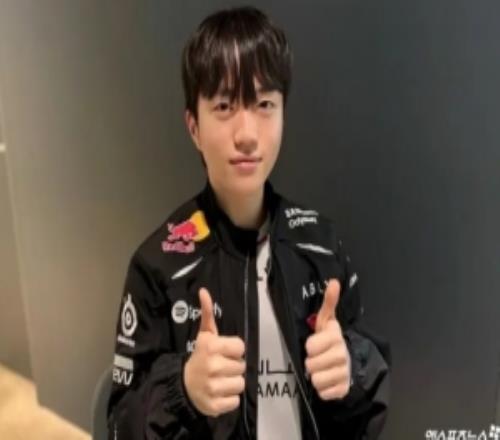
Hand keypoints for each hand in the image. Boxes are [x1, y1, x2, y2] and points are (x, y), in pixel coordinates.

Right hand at [183, 287, 245, 416]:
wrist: (183, 386)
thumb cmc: (200, 357)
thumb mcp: (204, 335)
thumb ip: (208, 313)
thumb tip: (204, 291)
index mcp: (211, 347)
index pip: (241, 347)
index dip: (234, 350)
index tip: (224, 352)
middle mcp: (212, 366)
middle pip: (242, 366)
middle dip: (233, 367)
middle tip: (221, 367)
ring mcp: (213, 387)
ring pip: (241, 384)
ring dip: (233, 383)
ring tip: (221, 380)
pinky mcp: (215, 406)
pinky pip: (236, 401)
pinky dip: (229, 399)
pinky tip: (219, 393)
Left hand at [304, 279, 351, 399]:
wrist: (350, 363)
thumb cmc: (330, 341)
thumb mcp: (326, 321)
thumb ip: (329, 303)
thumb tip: (334, 281)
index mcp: (335, 337)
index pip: (311, 346)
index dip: (310, 346)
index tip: (314, 345)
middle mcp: (342, 354)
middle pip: (311, 365)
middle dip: (311, 362)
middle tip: (317, 358)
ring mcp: (345, 373)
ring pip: (316, 380)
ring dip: (316, 376)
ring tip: (322, 369)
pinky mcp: (344, 389)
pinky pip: (324, 393)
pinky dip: (323, 389)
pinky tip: (328, 380)